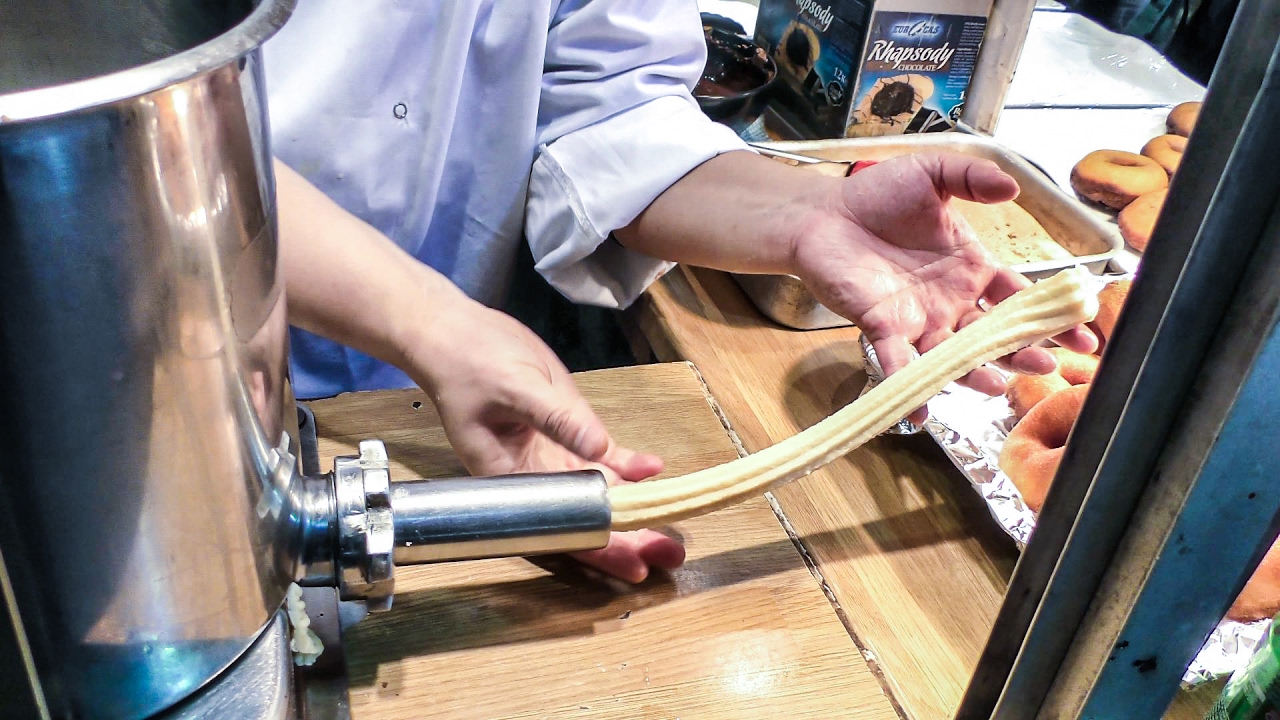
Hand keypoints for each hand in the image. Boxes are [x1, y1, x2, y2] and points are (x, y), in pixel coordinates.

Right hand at [404, 296, 684, 582]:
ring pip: (595, 494)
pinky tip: (654, 470)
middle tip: (670, 554)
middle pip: (582, 518)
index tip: (635, 564)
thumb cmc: (471, 361)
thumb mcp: (517, 388)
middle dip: (628, 537)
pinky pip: (598, 458)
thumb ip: (560, 420)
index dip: (599, 546)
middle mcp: (531, 476)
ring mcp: (548, 455)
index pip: (560, 525)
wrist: (454, 333)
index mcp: (509, 478)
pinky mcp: (562, 432)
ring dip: (634, 511)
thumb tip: (601, 449)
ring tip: (672, 536)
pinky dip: (627, 467)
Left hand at [787, 153, 1096, 418]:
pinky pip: (899, 364)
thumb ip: (972, 179)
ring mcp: (919, 320)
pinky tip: (922, 413)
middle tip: (1051, 365)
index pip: (1019, 297)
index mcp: (971, 269)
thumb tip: (1014, 187)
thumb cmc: (877, 197)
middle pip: (995, 335)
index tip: (1085, 334)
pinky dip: (909, 387)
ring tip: (997, 385)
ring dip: (976, 373)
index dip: (1051, 314)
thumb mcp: (932, 175)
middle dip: (1024, 352)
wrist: (823, 214)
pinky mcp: (883, 328)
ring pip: (954, 356)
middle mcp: (952, 302)